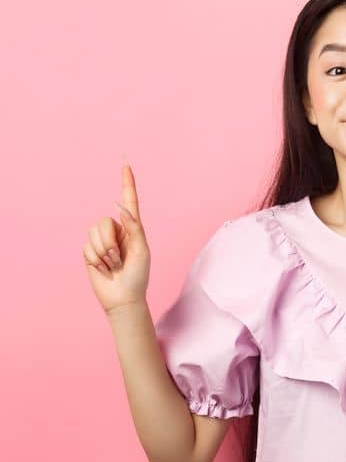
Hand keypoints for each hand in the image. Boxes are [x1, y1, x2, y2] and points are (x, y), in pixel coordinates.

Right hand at [85, 164, 151, 314]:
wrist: (122, 297)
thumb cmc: (138, 276)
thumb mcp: (142, 251)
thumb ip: (134, 228)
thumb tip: (121, 207)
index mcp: (134, 229)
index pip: (129, 202)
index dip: (127, 183)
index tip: (126, 164)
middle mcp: (117, 231)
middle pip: (105, 222)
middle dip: (110, 243)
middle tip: (119, 260)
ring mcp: (102, 240)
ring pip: (94, 233)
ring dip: (103, 252)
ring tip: (113, 265)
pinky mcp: (89, 251)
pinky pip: (86, 247)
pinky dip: (95, 259)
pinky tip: (103, 268)